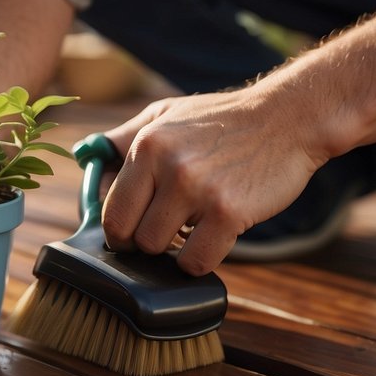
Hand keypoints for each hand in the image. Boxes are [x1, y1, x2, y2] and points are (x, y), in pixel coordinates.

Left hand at [100, 89, 325, 275]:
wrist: (288, 119)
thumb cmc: (223, 119)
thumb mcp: (166, 113)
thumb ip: (124, 137)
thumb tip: (87, 158)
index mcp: (146, 146)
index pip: (110, 210)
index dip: (119, 230)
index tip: (132, 232)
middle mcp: (168, 167)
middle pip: (132, 236)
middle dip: (146, 241)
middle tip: (167, 230)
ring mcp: (198, 191)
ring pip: (160, 250)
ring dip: (175, 249)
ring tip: (194, 226)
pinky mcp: (229, 213)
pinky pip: (196, 261)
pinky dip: (201, 260)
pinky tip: (213, 238)